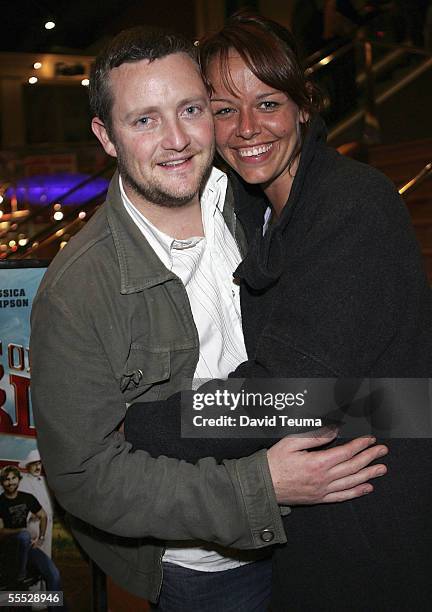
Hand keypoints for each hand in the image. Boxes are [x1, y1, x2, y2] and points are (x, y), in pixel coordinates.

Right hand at [267, 428, 387, 504]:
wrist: (263, 486)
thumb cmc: (274, 462)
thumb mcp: (291, 442)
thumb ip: (314, 437)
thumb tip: (333, 431)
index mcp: (317, 463)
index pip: (345, 452)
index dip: (360, 445)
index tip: (370, 439)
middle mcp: (323, 478)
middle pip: (353, 467)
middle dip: (370, 457)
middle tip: (382, 451)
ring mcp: (322, 490)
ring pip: (351, 482)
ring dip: (369, 474)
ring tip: (381, 468)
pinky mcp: (319, 498)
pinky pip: (342, 496)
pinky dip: (356, 492)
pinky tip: (367, 487)